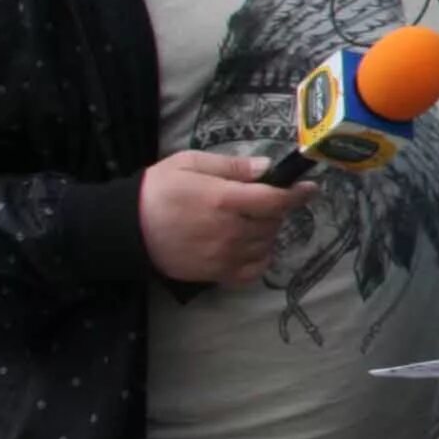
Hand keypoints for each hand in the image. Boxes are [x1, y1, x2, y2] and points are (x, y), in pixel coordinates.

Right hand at [139, 151, 317, 285]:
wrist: (127, 229)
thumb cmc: (158, 190)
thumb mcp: (190, 163)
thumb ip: (230, 166)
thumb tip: (265, 168)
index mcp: (224, 200)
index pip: (274, 200)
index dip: (297, 194)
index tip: (311, 188)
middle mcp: (229, 231)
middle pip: (273, 222)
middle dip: (276, 209)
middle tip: (261, 200)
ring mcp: (224, 256)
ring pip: (266, 245)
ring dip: (267, 232)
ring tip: (250, 221)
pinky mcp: (216, 274)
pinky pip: (253, 271)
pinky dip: (260, 259)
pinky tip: (249, 247)